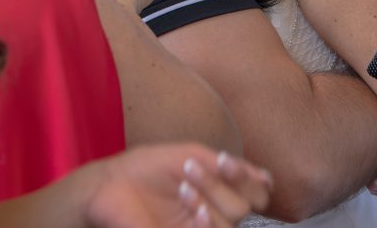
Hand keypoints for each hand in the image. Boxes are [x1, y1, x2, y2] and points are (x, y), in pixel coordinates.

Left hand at [87, 144, 272, 227]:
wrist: (110, 187)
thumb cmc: (147, 169)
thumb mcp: (189, 156)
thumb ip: (226, 166)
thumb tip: (266, 179)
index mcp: (220, 190)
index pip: (256, 192)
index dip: (248, 178)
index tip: (223, 161)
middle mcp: (215, 213)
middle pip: (244, 206)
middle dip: (220, 184)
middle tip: (190, 168)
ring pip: (231, 223)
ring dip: (211, 198)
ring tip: (184, 186)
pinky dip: (208, 222)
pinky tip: (193, 210)